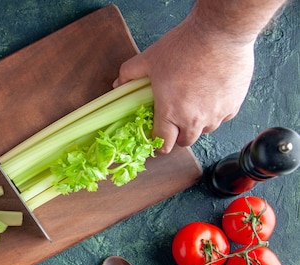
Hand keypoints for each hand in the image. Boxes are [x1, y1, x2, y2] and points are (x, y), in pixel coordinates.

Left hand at [113, 16, 254, 152]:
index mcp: (170, 113)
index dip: (158, 144)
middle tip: (174, 120)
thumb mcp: (148, 59)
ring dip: (197, 123)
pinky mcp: (233, 106)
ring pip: (204, 130)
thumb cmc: (184, 46)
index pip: (163, 145)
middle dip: (177, 135)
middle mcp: (194, 120)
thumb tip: (118, 84)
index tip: (157, 138)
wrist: (220, 32)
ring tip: (192, 103)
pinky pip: (222, 118)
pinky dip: (215, 112)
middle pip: (184, 142)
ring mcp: (216, 114)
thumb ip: (129, 74)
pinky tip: (210, 95)